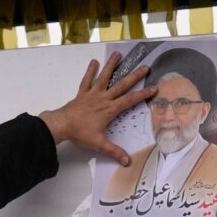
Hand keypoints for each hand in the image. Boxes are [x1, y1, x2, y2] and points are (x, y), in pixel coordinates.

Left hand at [39, 53, 156, 165]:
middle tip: (146, 67)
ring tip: (118, 54)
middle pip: (121, 85)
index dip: (143, 94)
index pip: (130, 100)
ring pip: (104, 77)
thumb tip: (127, 162)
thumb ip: (114, 151)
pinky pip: (87, 80)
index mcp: (110, 109)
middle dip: (135, 76)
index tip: (154, 88)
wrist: (62, 125)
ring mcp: (92, 94)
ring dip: (112, 65)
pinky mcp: (82, 93)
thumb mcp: (99, 144)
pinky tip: (94, 61)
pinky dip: (90, 71)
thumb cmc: (80, 133)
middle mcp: (103, 98)